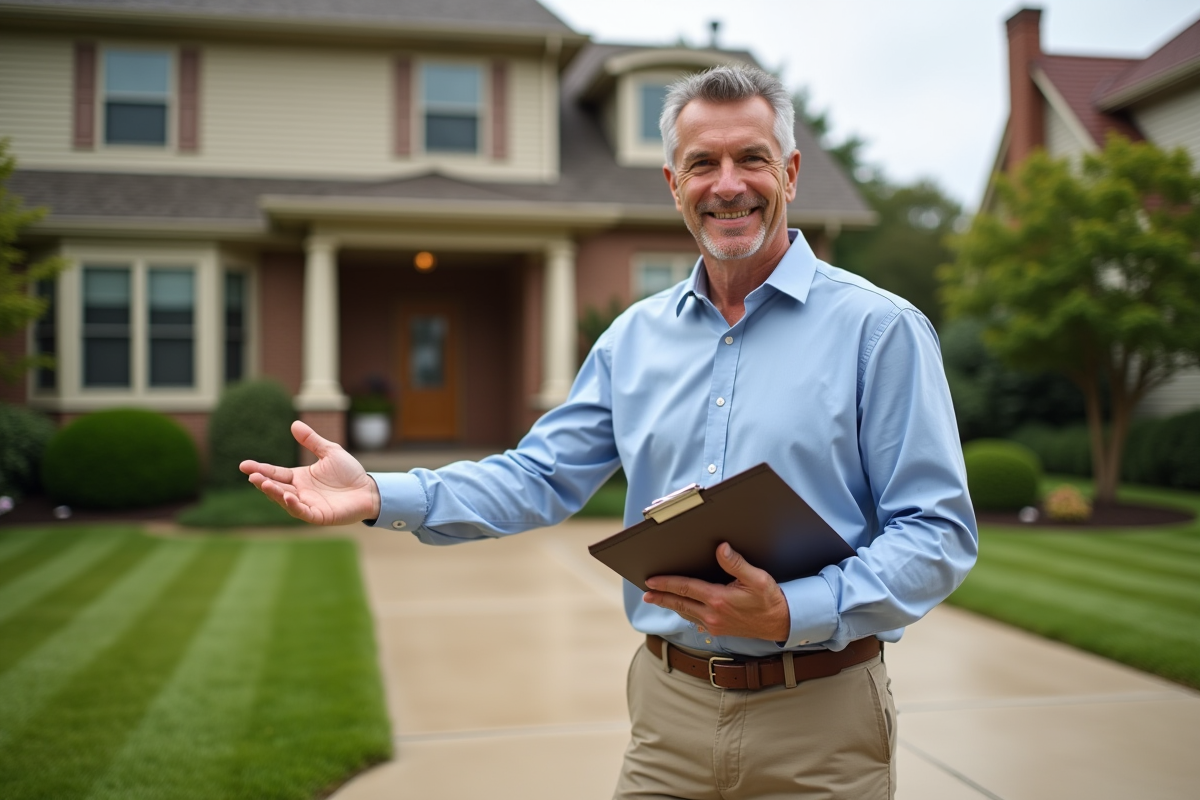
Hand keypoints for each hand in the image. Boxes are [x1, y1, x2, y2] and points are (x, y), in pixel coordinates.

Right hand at [240, 420, 381, 524]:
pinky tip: (288, 495)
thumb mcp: (330, 452)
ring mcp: (307, 504)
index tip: (244, 465)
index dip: (260, 469)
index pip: (275, 473)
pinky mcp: (318, 515)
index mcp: (299, 478)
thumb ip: (312, 441)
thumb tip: (294, 423)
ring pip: (285, 500)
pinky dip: (293, 504)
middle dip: (263, 482)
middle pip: (276, 487)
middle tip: (251, 475)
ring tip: (263, 484)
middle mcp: (300, 492)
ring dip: (274, 493)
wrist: (369, 489)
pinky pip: (302, 511)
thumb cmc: (350, 472)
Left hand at [642, 543, 790, 640]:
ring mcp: (715, 625)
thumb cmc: (770, 599)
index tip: (650, 581)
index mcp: (719, 600)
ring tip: (657, 599)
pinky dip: (685, 613)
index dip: (666, 584)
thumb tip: (720, 548)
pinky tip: (681, 609)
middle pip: (679, 604)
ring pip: (685, 613)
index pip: (685, 589)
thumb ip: (736, 563)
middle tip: (645, 594)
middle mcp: (713, 615)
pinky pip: (695, 621)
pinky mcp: (719, 630)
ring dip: (670, 606)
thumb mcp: (756, 578)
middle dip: (661, 597)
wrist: (781, 623)